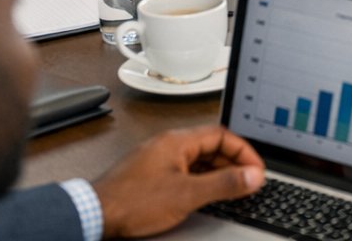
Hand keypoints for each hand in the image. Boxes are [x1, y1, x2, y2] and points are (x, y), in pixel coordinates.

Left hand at [95, 125, 264, 237]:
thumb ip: (223, 184)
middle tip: (248, 182)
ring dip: (217, 172)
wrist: (96, 214)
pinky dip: (200, 180)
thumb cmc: (133, 201)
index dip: (244, 151)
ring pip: (197, 159)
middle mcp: (168, 145)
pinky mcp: (151, 174)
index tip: (255, 170)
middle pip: (211, 146)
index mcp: (178, 141)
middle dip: (233, 163)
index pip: (222, 135)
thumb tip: (252, 176)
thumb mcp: (187, 194)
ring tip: (231, 190)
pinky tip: (204, 195)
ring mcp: (158, 159)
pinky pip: (184, 170)